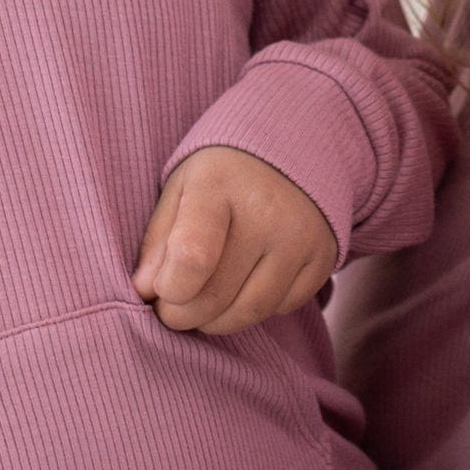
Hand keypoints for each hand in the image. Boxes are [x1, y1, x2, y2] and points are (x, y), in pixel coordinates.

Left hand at [133, 145, 337, 335]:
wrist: (292, 148)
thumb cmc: (222, 177)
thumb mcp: (179, 189)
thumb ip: (158, 240)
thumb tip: (146, 292)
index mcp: (219, 184)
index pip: (193, 257)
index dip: (170, 289)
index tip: (161, 290)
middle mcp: (267, 211)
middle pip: (217, 295)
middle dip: (183, 315)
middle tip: (172, 310)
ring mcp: (301, 236)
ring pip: (251, 311)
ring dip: (216, 322)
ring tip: (202, 307)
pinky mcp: (323, 257)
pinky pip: (283, 307)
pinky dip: (254, 310)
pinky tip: (242, 289)